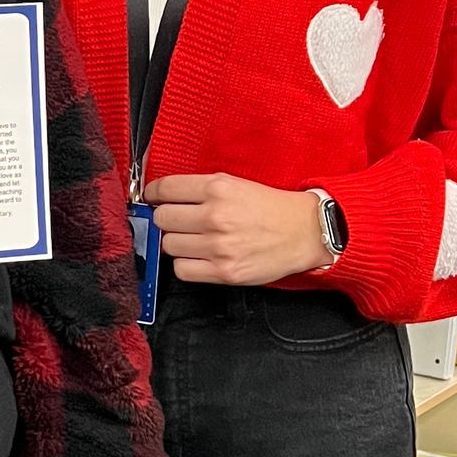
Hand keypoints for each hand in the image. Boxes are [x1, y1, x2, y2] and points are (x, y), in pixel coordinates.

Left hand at [147, 174, 330, 286]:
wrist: (304, 232)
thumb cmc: (270, 207)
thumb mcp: (235, 184)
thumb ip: (200, 189)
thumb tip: (163, 196)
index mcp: (218, 188)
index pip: (165, 189)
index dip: (153, 194)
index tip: (152, 198)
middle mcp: (216, 216)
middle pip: (163, 219)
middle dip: (166, 219)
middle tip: (178, 221)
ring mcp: (219, 246)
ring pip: (169, 245)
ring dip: (177, 243)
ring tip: (194, 239)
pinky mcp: (224, 271)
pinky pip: (182, 270)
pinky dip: (186, 264)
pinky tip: (199, 257)